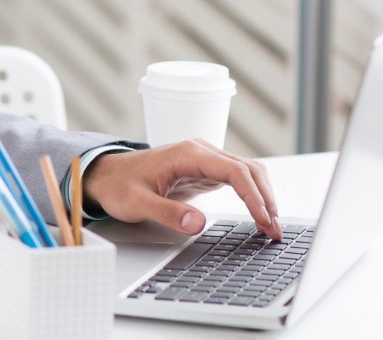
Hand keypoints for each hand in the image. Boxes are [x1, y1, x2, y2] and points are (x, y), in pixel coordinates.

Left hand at [81, 140, 280, 240]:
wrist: (107, 175)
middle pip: (248, 169)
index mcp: (188, 154)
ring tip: (272, 227)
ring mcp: (205, 159)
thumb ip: (167, 212)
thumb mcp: (137, 203)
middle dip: (266, 199)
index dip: (254, 196)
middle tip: (275, 231)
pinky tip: (259, 214)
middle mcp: (201, 151)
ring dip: (263, 196)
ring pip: (247, 172)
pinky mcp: (205, 170)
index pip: (234, 171)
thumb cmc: (119, 186)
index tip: (264, 220)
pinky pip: (238, 178)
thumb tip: (197, 223)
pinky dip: (253, 195)